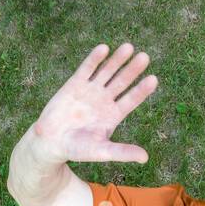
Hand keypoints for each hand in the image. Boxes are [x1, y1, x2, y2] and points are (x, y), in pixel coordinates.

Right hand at [30, 43, 157, 163]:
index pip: (131, 99)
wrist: (51, 142)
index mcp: (113, 115)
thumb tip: (145, 158)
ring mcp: (90, 90)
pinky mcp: (75, 83)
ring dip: (117, 60)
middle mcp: (104, 100)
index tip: (153, 79)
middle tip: (145, 57)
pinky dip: (95, 59)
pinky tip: (104, 48)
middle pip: (122, 82)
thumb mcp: (102, 151)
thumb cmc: (77, 149)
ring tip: (128, 48)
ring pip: (107, 71)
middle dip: (132, 70)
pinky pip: (87, 68)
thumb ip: (122, 152)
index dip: (141, 90)